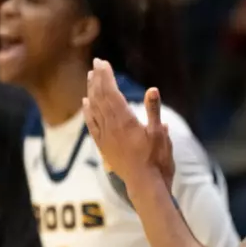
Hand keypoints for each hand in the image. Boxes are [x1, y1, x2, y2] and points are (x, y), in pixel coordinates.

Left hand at [82, 61, 171, 188]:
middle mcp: (111, 126)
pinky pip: (91, 125)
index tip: (102, 62)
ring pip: (94, 109)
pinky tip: (85, 103)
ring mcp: (105, 136)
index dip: (106, 76)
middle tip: (96, 64)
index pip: (111, 93)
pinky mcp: (103, 146)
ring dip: (91, 91)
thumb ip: (153, 111)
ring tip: (90, 77)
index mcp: (125, 120)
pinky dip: (87, 112)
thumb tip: (152, 89)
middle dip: (98, 79)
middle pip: (100, 97)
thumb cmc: (156, 160)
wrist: (145, 184)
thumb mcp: (160, 134)